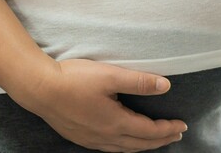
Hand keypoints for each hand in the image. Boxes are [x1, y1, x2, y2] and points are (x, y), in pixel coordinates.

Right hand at [9, 59, 187, 151]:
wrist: (38, 88)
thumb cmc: (73, 79)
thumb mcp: (110, 75)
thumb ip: (139, 82)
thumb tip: (165, 86)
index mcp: (115, 122)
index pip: (149, 131)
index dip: (168, 129)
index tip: (182, 125)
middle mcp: (105, 136)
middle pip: (140, 144)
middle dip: (160, 140)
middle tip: (176, 135)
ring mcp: (90, 139)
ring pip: (124, 149)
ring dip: (143, 145)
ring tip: (155, 141)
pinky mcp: (79, 137)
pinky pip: (109, 148)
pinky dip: (125, 147)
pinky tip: (124, 142)